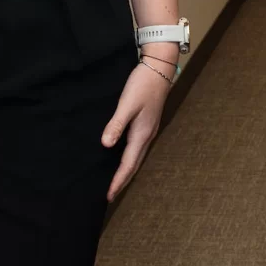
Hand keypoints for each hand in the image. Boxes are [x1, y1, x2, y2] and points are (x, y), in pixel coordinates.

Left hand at [102, 59, 169, 200]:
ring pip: (136, 158)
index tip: (109, 196)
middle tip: (111, 196)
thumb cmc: (142, 85)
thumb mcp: (127, 104)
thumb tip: (105, 145)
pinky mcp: (147, 125)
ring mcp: (148, 131)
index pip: (128, 164)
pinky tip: (122, 158)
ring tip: (116, 182)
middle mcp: (146, 136)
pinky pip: (137, 149)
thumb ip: (116, 125)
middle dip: (123, 181)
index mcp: (141, 135)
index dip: (118, 181)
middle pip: (134, 165)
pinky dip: (129, 159)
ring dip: (127, 172)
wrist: (159, 70)